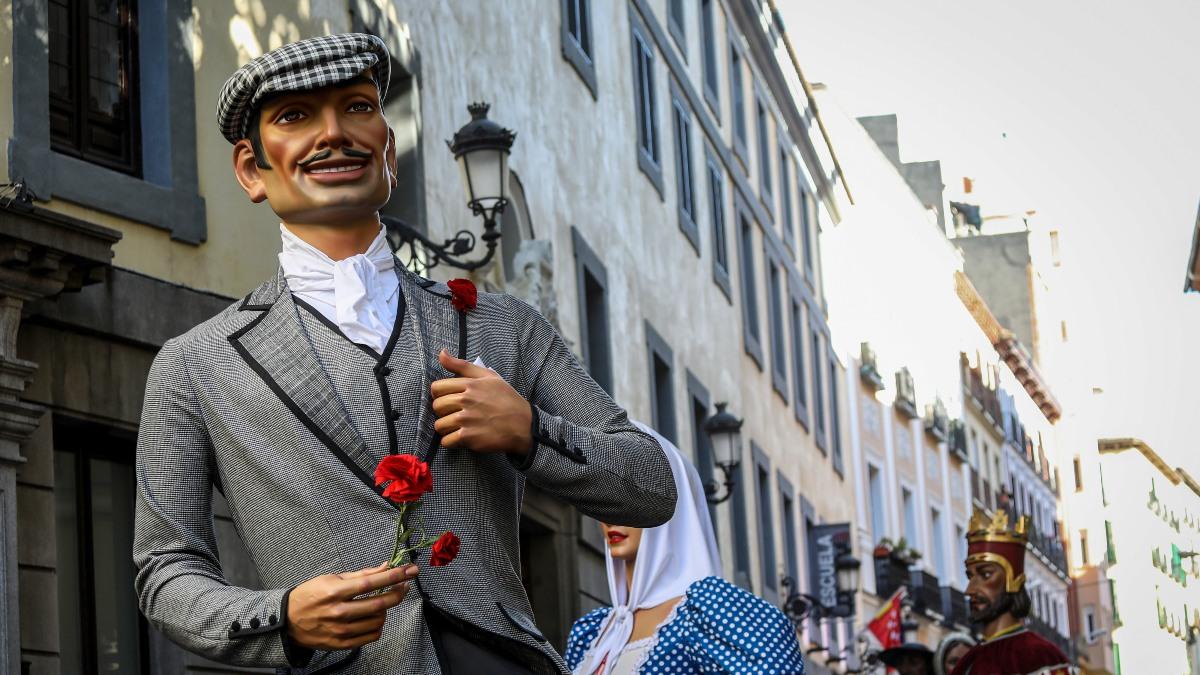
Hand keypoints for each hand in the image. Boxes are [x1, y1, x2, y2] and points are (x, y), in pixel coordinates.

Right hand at [286, 562, 417, 649]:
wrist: (287, 621)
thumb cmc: (310, 596)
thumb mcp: (331, 578)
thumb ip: (362, 574)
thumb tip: (387, 566)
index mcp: (335, 591)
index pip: (372, 582)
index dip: (395, 576)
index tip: (410, 571)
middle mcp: (339, 612)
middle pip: (380, 603)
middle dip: (398, 592)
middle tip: (403, 585)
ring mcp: (341, 630)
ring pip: (379, 620)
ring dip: (386, 610)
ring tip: (381, 603)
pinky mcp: (342, 644)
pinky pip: (371, 636)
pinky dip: (378, 626)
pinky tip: (374, 618)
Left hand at [431, 349, 531, 454]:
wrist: (523, 425)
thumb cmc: (507, 399)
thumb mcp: (488, 376)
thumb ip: (462, 365)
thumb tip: (441, 353)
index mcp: (469, 384)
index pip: (437, 388)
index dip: (440, 395)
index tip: (449, 400)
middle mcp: (466, 400)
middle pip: (437, 407)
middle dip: (444, 412)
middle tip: (457, 414)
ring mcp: (466, 420)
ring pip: (439, 425)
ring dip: (447, 428)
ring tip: (460, 427)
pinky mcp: (468, 437)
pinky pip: (446, 441)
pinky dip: (451, 442)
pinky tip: (462, 438)